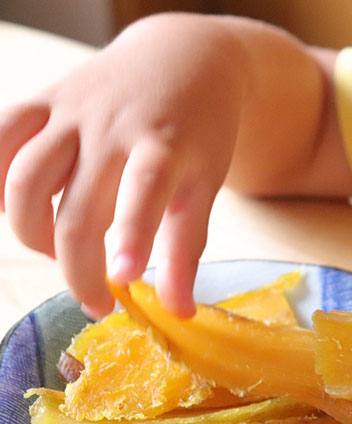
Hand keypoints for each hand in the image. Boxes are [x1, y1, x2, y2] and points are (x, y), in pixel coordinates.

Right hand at [0, 14, 247, 316]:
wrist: (185, 58)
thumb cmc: (200, 130)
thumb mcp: (206, 183)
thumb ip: (188, 246)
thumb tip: (178, 312)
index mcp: (165, 145)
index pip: (145, 190)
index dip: (132, 234)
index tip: (124, 279)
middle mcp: (114, 126)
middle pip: (77, 208)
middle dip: (79, 268)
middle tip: (98, 303)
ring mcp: (72, 110)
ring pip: (25, 177)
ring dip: (30, 230)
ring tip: (60, 251)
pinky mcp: (45, 99)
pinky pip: (0, 137)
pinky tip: (8, 207)